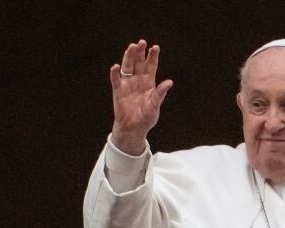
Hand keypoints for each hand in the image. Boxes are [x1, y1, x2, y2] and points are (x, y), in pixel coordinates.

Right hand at [110, 40, 173, 154]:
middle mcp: (138, 80)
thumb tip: (169, 82)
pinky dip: (115, 73)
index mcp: (149, 83)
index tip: (155, 47)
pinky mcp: (118, 91)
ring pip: (127, 67)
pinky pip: (116, 80)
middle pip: (138, 63)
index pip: (151, 66)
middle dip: (140, 53)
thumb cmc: (146, 118)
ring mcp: (127, 84)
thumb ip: (160, 94)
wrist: (134, 129)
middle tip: (141, 42)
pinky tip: (115, 66)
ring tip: (131, 47)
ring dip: (128, 57)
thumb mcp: (155, 105)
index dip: (152, 56)